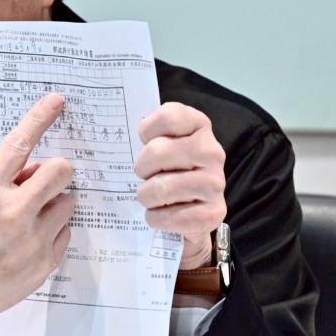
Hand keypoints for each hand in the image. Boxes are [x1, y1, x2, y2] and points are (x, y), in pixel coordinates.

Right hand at [0, 93, 73, 335]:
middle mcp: (12, 213)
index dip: (39, 118)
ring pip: (68, 202)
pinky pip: (66, 232)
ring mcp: (32, 240)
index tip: (56, 101)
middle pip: (60, 171)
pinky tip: (28, 242)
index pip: (18, 144)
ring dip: (54, 203)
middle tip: (44, 180)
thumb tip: (31, 167)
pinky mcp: (44, 263)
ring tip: (30, 218)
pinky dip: (53, 231)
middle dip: (57, 171)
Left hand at [135, 102, 226, 268]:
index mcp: (199, 126)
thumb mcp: (162, 142)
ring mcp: (215, 183)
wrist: (194, 208)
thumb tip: (119, 133)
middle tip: (145, 175)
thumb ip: (149, 134)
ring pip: (160, 188)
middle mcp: (212, 151)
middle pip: (157, 152)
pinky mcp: (214, 213)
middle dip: (141, 168)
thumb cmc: (170, 169)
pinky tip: (162, 213)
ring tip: (152, 196)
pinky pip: (168, 217)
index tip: (146, 141)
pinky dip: (156, 218)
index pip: (168, 116)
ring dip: (146, 196)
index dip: (147, 130)